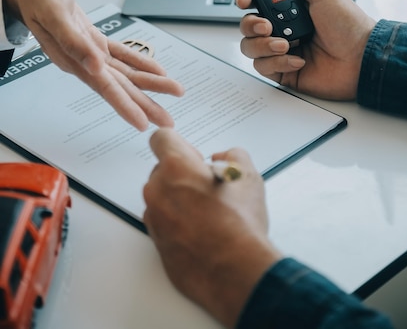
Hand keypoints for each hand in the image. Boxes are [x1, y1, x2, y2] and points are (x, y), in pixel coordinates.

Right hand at [3, 0, 183, 129]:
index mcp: (72, 59)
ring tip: (173, 92)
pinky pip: (121, 54)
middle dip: (145, 103)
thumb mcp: (54, 15)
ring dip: (150, 83)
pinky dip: (139, 61)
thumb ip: (73, 42)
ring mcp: (90, 52)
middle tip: (168, 121)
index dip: (124, 105)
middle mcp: (83, 62)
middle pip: (120, 87)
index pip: (104, 87)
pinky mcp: (93, 40)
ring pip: (125, 72)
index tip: (142, 122)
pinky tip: (156, 70)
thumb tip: (95, 65)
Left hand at [143, 128, 280, 328]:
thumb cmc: (240, 225)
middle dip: (182, 173)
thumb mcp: (248, 177)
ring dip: (178, 198)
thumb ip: (234, 155)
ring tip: (207, 211)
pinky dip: (176, 221)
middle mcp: (158, 189)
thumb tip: (224, 157)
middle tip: (207, 187)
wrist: (236, 271)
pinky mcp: (156, 241)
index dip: (180, 144)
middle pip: (161, 169)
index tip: (194, 156)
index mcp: (176, 167)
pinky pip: (162, 221)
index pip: (161, 138)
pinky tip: (200, 230)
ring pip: (161, 196)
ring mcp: (154, 217)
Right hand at [237, 0, 375, 99]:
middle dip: (251, 24)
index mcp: (290, 9)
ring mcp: (282, 51)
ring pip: (250, 47)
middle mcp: (283, 29)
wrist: (361, 57)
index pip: (257, 2)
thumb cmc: (349, 25)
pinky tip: (298, 59)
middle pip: (247, 25)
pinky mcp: (284, 72)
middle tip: (268, 26)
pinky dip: (278, 62)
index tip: (243, 1)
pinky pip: (264, 67)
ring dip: (263, 45)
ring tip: (285, 44)